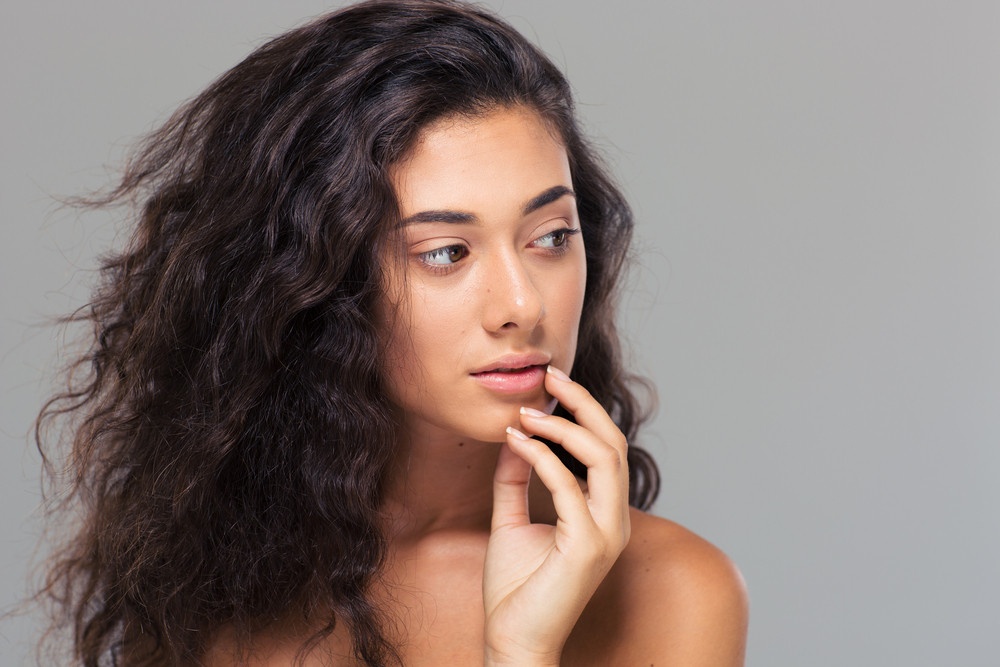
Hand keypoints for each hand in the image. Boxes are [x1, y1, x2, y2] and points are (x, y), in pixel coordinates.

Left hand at [483, 366, 630, 665]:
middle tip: (550, 376)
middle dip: (583, 403)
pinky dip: (541, 457)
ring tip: (528, 410)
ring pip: (604, 457)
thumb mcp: (511, 519)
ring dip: (564, 425)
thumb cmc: (516, 587)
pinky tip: (514, 441)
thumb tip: (515, 437)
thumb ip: (516, 479)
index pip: (606, 448)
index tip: (550, 386)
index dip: (582, 411)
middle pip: (613, 442)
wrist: (513, 638)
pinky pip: (569, 487)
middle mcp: (613, 519)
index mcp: (602, 513)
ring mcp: (605, 533)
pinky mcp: (588, 547)